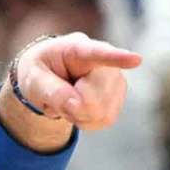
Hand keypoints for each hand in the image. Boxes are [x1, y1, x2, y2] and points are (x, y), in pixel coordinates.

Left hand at [13, 32, 141, 129]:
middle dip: (71, 107)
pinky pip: (105, 120)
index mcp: (77, 48)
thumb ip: (50, 91)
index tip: (136, 60)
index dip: (117, 58)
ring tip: (67, 99)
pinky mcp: (118, 96)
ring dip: (77, 115)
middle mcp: (104, 62)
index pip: (98, 54)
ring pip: (101, 113)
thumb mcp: (32, 79)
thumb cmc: (40, 71)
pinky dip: (85, 120)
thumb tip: (76, 104)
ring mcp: (115, 79)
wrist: (48, 76)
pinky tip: (78, 107)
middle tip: (56, 98)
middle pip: (94, 99)